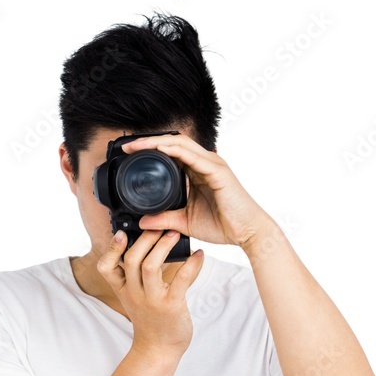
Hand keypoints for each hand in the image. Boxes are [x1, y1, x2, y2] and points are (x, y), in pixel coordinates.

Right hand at [96, 228, 204, 358]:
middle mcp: (135, 293)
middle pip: (132, 259)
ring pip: (150, 266)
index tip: (121, 233)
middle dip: (146, 239)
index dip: (112, 249)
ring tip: (175, 235)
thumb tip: (145, 246)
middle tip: (160, 227)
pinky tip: (199, 255)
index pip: (106, 267)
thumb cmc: (150, 319)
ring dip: (163, 247)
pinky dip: (191, 264)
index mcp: (124, 290)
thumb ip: (134, 276)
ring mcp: (152, 300)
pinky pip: (181, 280)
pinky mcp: (171, 306)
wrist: (159, 349)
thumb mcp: (134, 297)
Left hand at [120, 133, 269, 247]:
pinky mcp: (218, 171)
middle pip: (173, 143)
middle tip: (128, 146)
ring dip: (157, 142)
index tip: (131, 155)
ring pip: (180, 144)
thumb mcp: (184, 223)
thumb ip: (164, 219)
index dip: (151, 150)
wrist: (247, 233)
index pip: (171, 153)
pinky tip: (159, 149)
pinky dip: (175, 150)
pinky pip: (192, 155)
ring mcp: (212, 164)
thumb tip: (143, 221)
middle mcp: (205, 164)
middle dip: (149, 142)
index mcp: (197, 172)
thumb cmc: (223, 226)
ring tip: (137, 145)